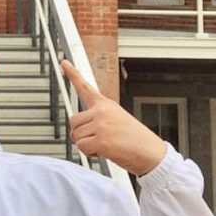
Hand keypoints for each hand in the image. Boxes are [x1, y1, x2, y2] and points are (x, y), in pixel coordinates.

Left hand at [60, 59, 166, 176]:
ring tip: (105, 145)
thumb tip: (76, 131)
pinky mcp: (102, 140)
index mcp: (106, 105)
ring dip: (86, 144)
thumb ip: (97, 119)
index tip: (64, 62)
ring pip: (76, 136)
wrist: (151, 152)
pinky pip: (82, 147)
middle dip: (80, 133)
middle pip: (73, 121)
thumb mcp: (117, 120)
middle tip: (96, 139)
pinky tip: (105, 151)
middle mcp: (102, 111)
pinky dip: (90, 153)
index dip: (72, 74)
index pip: (85, 87)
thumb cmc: (135, 139)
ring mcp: (102, 125)